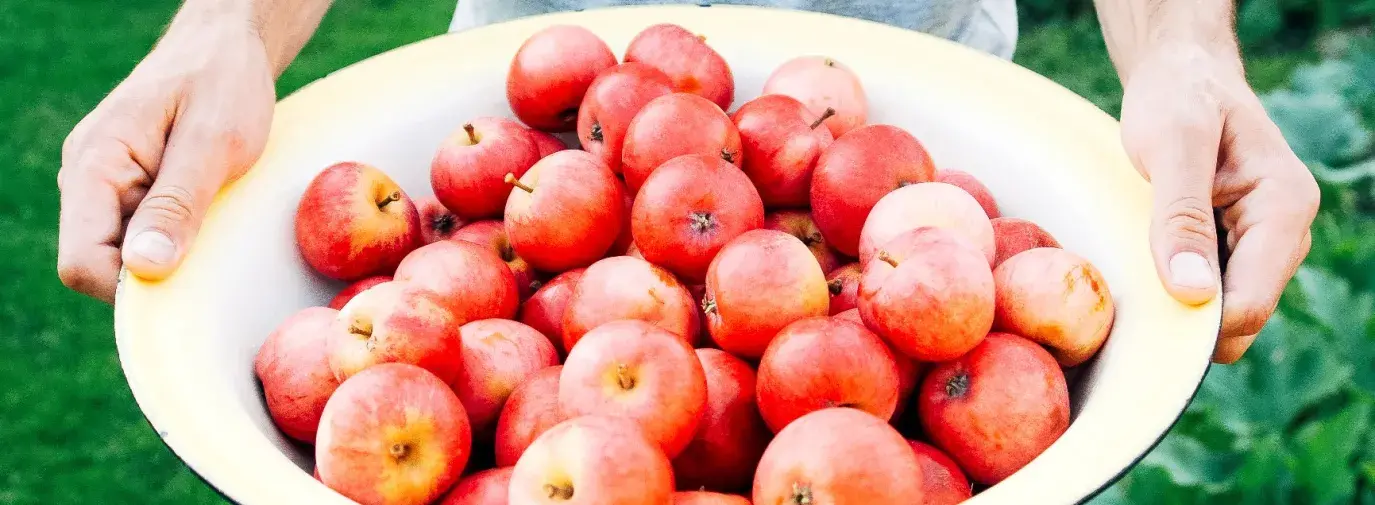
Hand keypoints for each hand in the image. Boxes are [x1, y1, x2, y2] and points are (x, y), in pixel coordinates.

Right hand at [58, 20, 274, 302]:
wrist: (227, 48)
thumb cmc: (222, 83)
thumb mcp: (213, 141)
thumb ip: (178, 203)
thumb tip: (145, 269)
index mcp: (94, 166)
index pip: (82, 260)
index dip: (129, 290)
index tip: (186, 284)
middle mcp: (88, 181)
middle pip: (101, 265)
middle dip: (154, 274)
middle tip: (212, 249)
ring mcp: (108, 187)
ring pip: (125, 255)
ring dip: (172, 255)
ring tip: (215, 221)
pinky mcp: (133, 191)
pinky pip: (145, 237)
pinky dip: (179, 240)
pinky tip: (211, 217)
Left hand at [1119, 45, 1319, 363]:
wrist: (1179, 74)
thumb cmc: (1177, 97)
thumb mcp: (1172, 144)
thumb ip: (1181, 215)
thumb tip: (1191, 292)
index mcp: (1284, 206)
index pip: (1251, 302)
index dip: (1198, 327)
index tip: (1139, 327)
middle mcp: (1283, 232)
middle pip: (1240, 318)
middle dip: (1186, 322)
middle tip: (1124, 301)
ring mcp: (1260, 243)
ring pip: (1222, 312)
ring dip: (1177, 308)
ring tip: (1130, 276)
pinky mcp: (1233, 246)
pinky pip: (1207, 292)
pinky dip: (1173, 291)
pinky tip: (1140, 270)